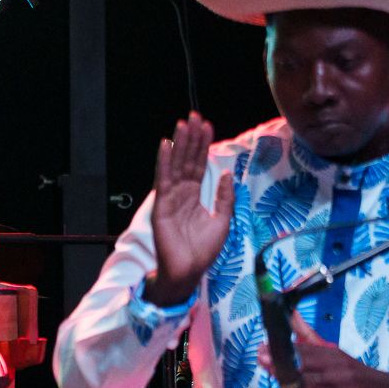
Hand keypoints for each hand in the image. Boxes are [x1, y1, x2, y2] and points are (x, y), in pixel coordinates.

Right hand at [144, 113, 235, 307]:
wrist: (189, 271)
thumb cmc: (203, 251)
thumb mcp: (222, 221)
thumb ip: (224, 198)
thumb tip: (226, 174)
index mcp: (195, 197)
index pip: (199, 165)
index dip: (203, 146)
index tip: (207, 126)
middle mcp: (181, 193)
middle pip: (187, 160)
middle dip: (192, 138)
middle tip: (194, 116)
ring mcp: (170, 198)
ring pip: (176, 165)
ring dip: (179, 144)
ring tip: (183, 124)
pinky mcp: (162, 205)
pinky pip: (163, 180)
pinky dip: (164, 162)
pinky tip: (166, 146)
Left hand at [259, 314, 388, 387]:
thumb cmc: (356, 376)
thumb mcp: (335, 355)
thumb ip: (311, 338)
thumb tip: (291, 316)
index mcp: (333, 353)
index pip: (303, 347)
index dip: (281, 347)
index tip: (262, 346)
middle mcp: (338, 364)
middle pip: (305, 359)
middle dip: (280, 358)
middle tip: (261, 355)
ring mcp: (344, 380)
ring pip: (311, 377)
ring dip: (288, 375)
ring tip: (270, 371)